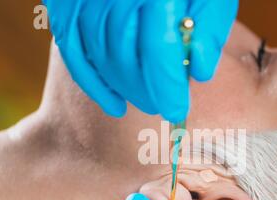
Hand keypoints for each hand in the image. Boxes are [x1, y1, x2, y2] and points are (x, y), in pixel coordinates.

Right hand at [43, 0, 237, 122]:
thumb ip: (209, 28)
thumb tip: (199, 72)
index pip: (157, 46)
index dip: (166, 84)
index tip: (177, 111)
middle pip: (122, 52)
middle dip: (143, 89)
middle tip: (161, 107)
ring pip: (96, 51)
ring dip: (120, 86)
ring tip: (143, 101)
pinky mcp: (67, 0)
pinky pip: (70, 45)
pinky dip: (89, 79)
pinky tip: (112, 102)